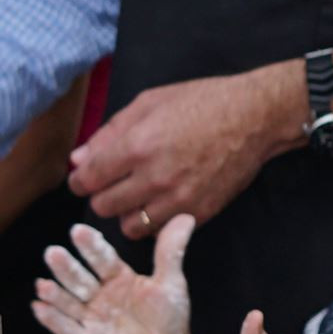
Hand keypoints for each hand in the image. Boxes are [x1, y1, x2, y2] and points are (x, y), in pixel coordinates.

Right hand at [34, 217, 197, 333]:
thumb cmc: (169, 319)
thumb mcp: (171, 283)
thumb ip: (170, 252)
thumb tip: (185, 217)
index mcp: (119, 278)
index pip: (102, 259)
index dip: (91, 246)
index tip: (78, 230)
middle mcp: (100, 295)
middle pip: (80, 278)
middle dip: (66, 268)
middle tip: (53, 252)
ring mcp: (90, 318)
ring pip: (69, 302)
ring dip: (55, 294)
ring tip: (43, 285)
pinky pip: (65, 329)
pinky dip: (52, 319)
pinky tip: (39, 307)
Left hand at [69, 66, 298, 239]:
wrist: (254, 118)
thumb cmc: (201, 103)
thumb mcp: (148, 104)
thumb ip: (109, 133)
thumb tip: (78, 160)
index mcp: (137, 146)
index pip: (87, 180)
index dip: (80, 180)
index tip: (87, 177)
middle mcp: (154, 178)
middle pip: (103, 207)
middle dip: (102, 195)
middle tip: (114, 184)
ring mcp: (178, 199)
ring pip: (129, 227)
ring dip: (128, 213)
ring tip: (138, 196)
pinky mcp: (198, 212)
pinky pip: (159, 230)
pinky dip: (154, 220)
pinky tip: (161, 201)